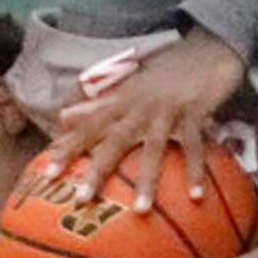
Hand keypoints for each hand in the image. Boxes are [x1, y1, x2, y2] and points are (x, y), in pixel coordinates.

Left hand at [31, 28, 249, 213]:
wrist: (209, 47)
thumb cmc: (167, 71)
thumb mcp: (130, 86)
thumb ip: (98, 104)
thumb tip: (62, 117)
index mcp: (123, 100)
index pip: (90, 125)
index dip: (68, 147)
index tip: (48, 173)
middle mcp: (141, 105)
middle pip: (115, 139)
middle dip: (98, 169)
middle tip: (82, 199)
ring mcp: (169, 109)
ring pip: (153, 147)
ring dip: (147, 180)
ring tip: (140, 210)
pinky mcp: (195, 112)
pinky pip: (195, 146)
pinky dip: (195, 170)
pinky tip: (196, 196)